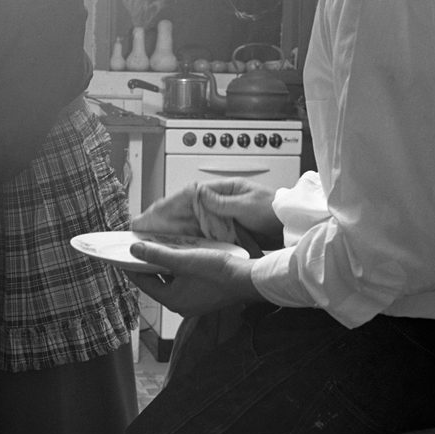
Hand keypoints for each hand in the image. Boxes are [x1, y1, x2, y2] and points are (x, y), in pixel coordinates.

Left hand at [127, 242, 259, 315]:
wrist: (247, 279)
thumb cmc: (217, 272)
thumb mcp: (183, 260)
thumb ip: (156, 255)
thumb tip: (134, 251)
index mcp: (172, 300)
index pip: (143, 283)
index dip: (131, 268)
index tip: (122, 256)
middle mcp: (181, 305)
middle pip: (157, 282)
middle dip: (149, 265)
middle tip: (140, 249)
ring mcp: (194, 301)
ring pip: (171, 281)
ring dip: (165, 266)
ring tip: (159, 248)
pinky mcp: (204, 295)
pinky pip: (184, 281)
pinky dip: (179, 269)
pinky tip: (181, 255)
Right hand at [132, 178, 280, 240]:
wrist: (292, 225)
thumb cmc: (274, 211)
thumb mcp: (248, 205)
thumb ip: (222, 201)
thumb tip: (199, 193)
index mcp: (223, 190)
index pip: (188, 194)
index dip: (168, 203)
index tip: (152, 212)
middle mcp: (219, 201)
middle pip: (185, 208)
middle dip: (163, 216)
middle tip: (142, 226)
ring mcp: (222, 215)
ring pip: (190, 220)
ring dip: (171, 228)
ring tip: (151, 235)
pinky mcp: (227, 229)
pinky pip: (200, 231)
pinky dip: (186, 236)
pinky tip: (174, 243)